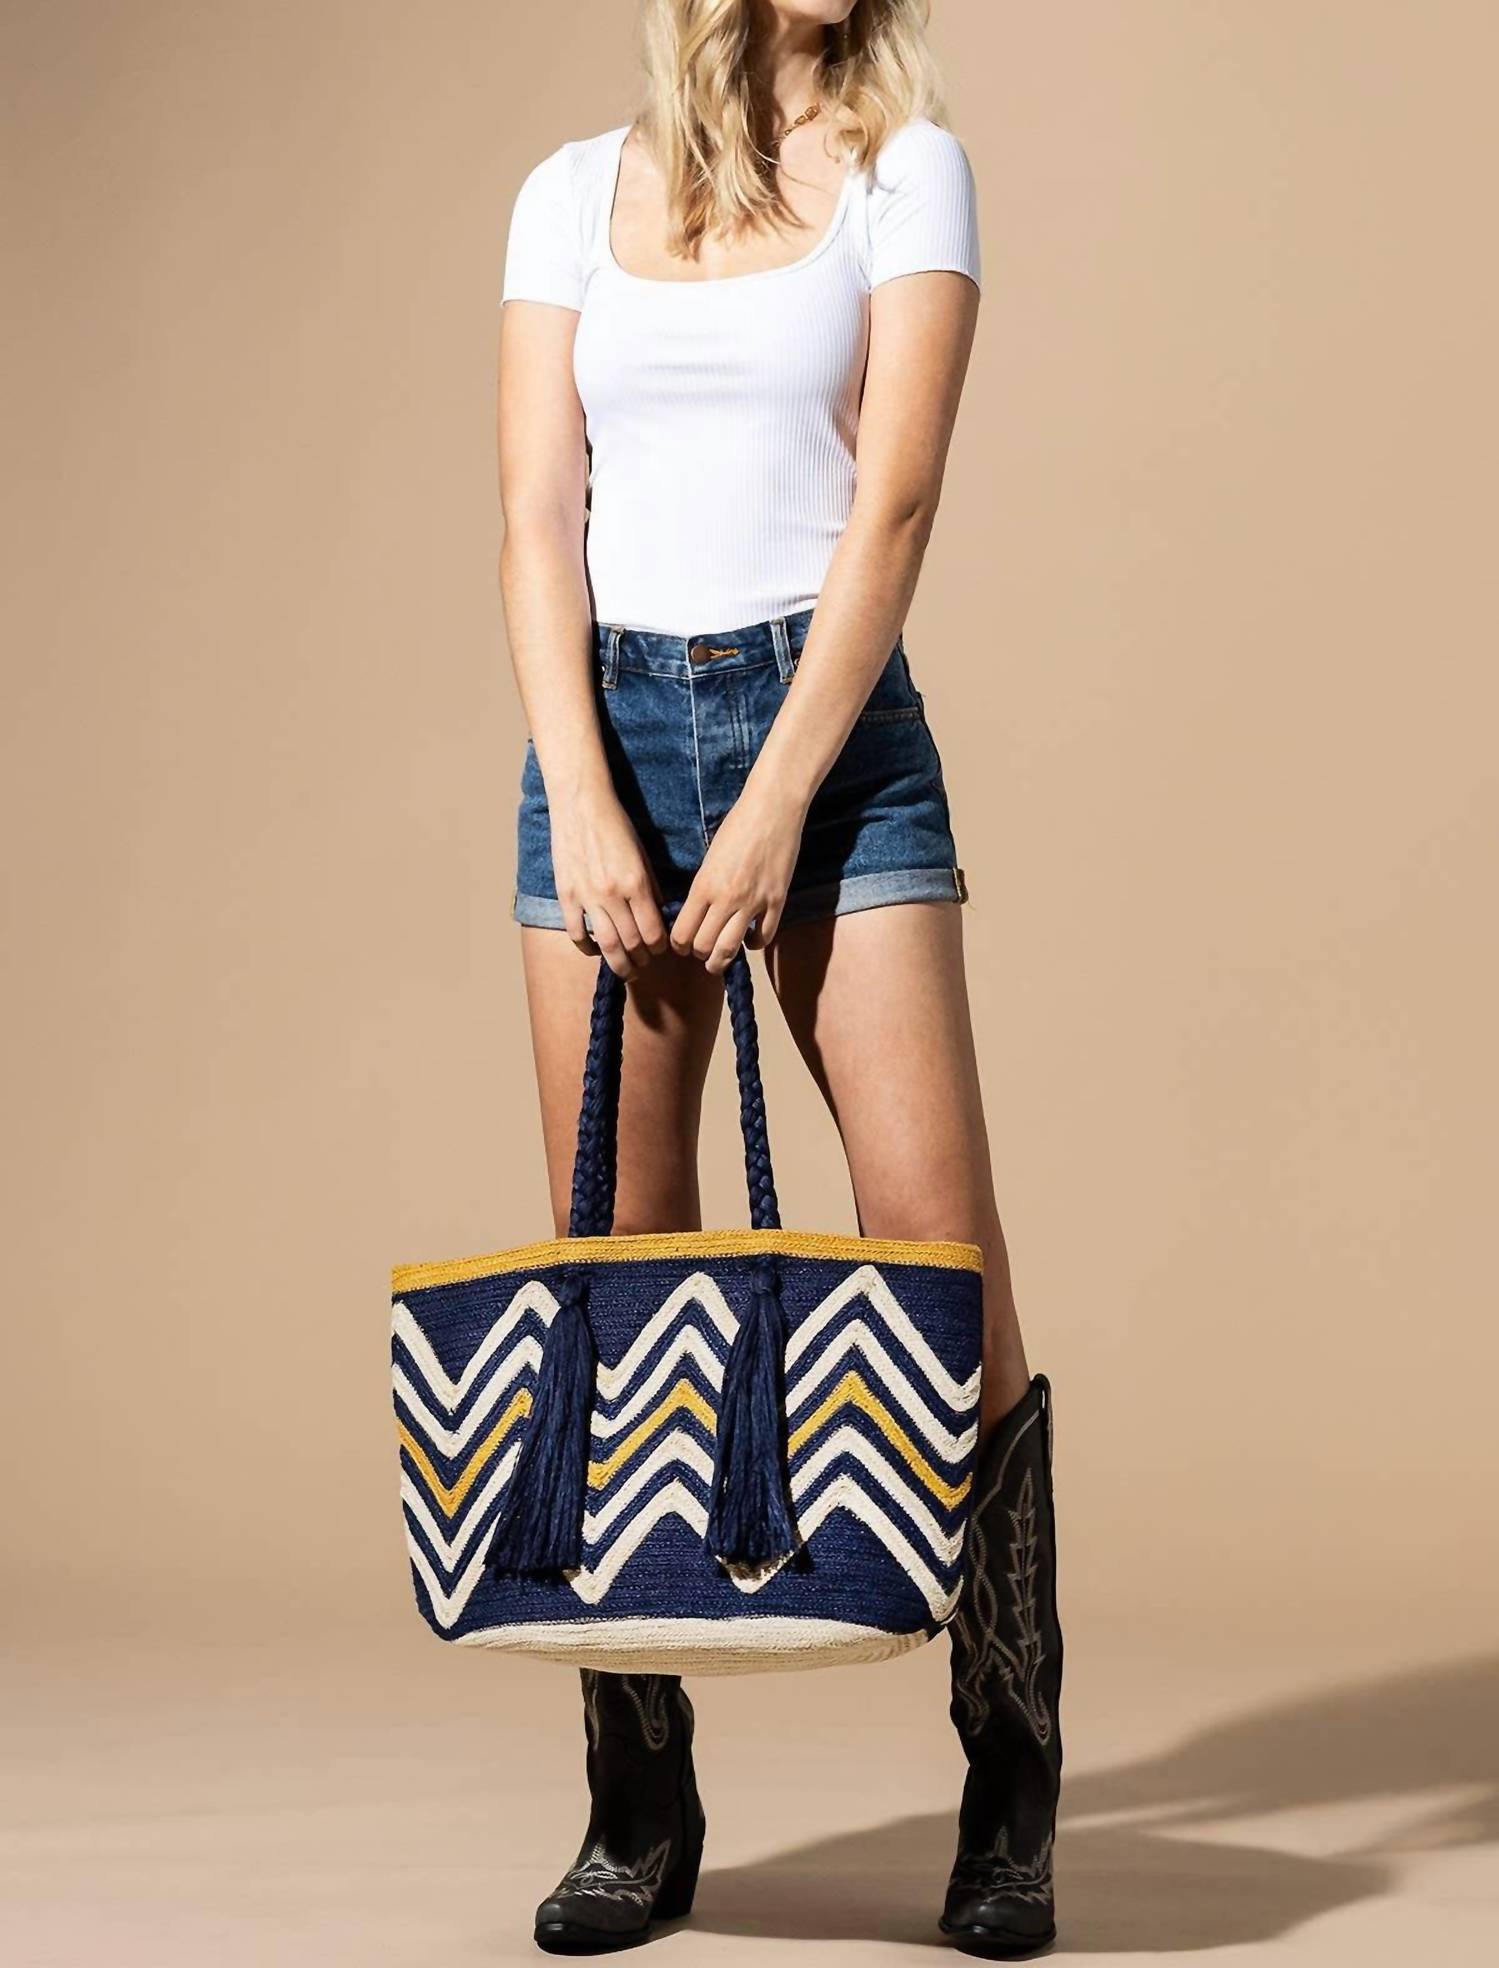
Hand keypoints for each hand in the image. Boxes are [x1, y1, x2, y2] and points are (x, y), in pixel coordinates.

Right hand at [550, 789, 668, 976]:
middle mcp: (612, 894)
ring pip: (606, 945)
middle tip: (644, 965)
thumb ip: (651, 887)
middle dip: (642, 960)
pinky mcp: (566, 895)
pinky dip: (587, 948)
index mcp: (636, 883)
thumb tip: (660, 915)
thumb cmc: (615, 825)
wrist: (580, 804)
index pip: (653, 931)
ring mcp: (587, 897)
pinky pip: (576, 933)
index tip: (660, 950)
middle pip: (631, 943)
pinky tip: (595, 951)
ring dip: (619, 963)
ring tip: (626, 970)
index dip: (659, 947)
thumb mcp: (642, 854)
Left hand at [671, 779, 805, 972]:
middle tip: (700, 952)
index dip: (679, 945)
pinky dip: (754, 944)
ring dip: (722, 960)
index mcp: (703, 885)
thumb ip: (703, 887)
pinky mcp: (777, 901)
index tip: (682, 944)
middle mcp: (726, 898)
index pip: (682, 933)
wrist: (772, 809)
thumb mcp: (709, 857)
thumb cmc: (738, 825)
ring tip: (719, 959)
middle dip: (699, 955)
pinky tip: (750, 939)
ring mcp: (753, 902)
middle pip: (704, 946)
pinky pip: (764, 937)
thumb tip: (697, 913)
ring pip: (731, 949)